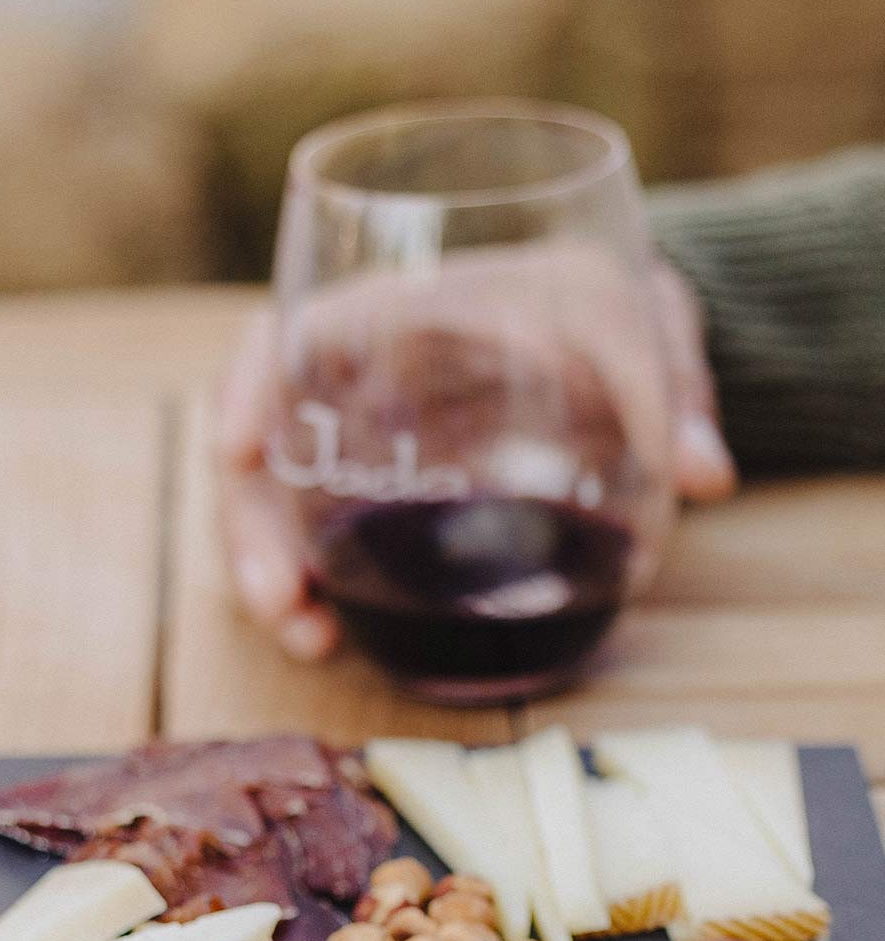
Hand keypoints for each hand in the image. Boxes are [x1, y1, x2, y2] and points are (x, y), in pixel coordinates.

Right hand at [217, 253, 735, 660]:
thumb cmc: (614, 305)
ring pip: (278, 499)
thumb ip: (674, 382)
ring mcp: (363, 440)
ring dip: (273, 569)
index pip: (297, 328)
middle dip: (252, 521)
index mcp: (403, 303)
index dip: (251, 384)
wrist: (613, 334)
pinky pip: (319, 534)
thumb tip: (705, 475)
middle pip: (264, 437)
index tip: (234, 450)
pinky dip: (313, 586)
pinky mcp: (376, 493)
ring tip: (307, 637)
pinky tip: (328, 636)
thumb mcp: (648, 319)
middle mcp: (362, 375)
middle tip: (280, 600)